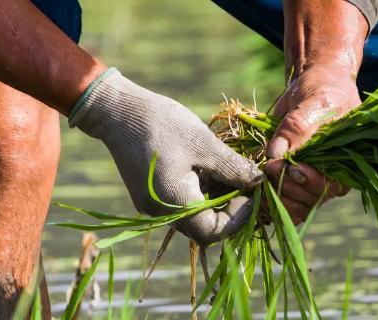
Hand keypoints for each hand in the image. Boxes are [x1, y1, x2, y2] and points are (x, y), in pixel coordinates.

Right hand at [70, 69, 262, 243]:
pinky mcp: (149, 196)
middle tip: (244, 182)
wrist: (118, 110)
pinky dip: (199, 192)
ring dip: (214, 200)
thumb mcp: (204, 143)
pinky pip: (180, 204)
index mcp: (174, 203)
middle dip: (228, 209)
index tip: (251, 192)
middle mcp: (160, 213)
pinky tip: (207, 168)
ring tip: (226, 170)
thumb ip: (233, 168)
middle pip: (203, 228)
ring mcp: (152, 206)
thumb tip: (259, 182)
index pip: (214, 232)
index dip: (238, 217)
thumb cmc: (161, 123)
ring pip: (193, 216)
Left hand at [265, 67, 359, 222]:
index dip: (306, 180)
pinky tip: (262, 196)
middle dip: (287, 186)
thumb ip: (296, 127)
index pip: (328, 184)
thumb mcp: (313, 102)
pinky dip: (273, 201)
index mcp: (346, 160)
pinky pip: (288, 201)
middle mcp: (333, 174)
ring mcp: (314, 178)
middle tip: (269, 168)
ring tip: (263, 178)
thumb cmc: (323, 90)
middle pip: (310, 197)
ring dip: (277, 195)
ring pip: (298, 203)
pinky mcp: (296, 178)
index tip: (286, 166)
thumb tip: (275, 153)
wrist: (315, 83)